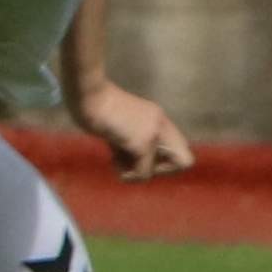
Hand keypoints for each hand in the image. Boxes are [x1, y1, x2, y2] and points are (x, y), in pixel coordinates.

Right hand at [69, 82, 194, 183]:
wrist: (87, 97)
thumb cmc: (92, 108)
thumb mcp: (118, 124)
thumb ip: (130, 141)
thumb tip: (132, 168)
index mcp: (156, 118)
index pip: (181, 147)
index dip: (164, 160)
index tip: (139, 157)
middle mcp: (161, 124)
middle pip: (184, 162)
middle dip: (157, 170)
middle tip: (133, 160)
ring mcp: (154, 133)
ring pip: (158, 171)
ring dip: (136, 172)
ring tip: (117, 157)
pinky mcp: (143, 143)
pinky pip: (143, 173)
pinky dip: (127, 174)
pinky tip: (112, 158)